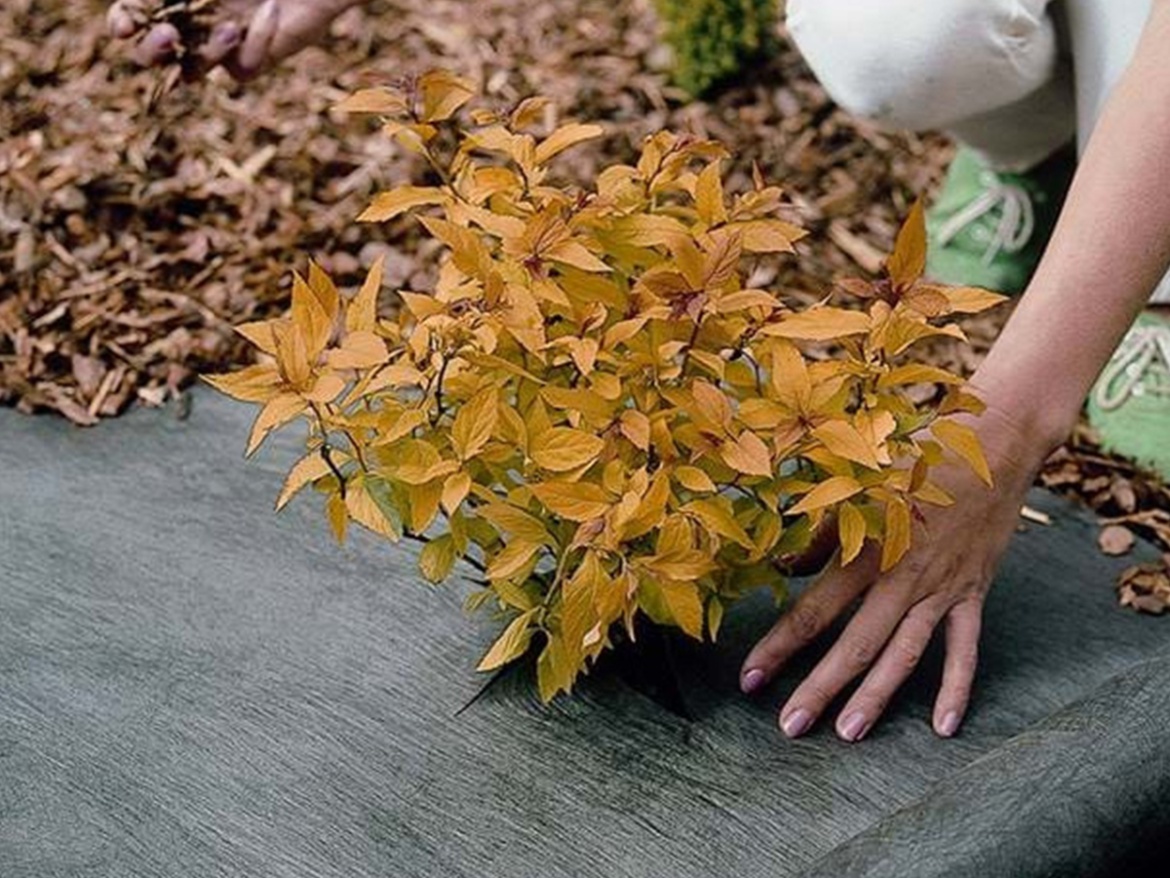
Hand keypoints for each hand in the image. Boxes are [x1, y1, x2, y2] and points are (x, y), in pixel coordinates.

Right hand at [107, 0, 360, 79]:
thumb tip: (144, 0)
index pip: (132, 18)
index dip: (122, 24)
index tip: (124, 25)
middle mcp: (190, 24)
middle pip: (153, 55)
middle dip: (151, 51)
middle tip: (168, 36)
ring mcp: (219, 47)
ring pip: (193, 71)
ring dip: (206, 54)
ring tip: (230, 28)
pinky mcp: (251, 62)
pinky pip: (240, 69)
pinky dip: (255, 42)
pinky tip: (269, 13)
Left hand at [740, 405, 1043, 741]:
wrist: (992, 443)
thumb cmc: (913, 460)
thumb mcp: (856, 488)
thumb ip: (820, 535)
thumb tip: (782, 570)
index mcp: (865, 550)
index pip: (813, 611)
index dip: (778, 647)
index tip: (750, 679)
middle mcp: (901, 577)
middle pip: (855, 644)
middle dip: (819, 688)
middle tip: (790, 728)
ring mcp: (941, 589)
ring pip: (904, 654)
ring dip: (877, 697)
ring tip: (849, 734)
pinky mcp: (973, 593)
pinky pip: (965, 648)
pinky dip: (956, 687)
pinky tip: (944, 727)